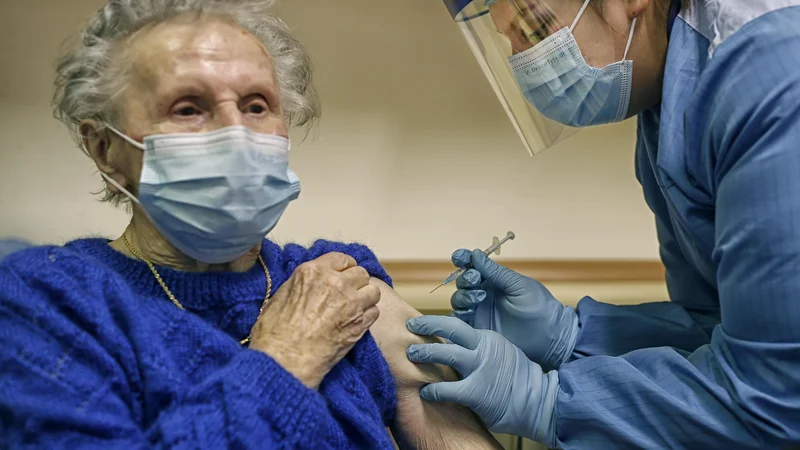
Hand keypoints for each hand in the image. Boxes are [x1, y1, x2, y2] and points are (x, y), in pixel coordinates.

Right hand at [249, 252, 380, 388]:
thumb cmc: (275, 333)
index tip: (343, 276)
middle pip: (360, 273)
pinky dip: (368, 316)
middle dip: (356, 283)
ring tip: (355, 309)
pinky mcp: (360, 322)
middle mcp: (335, 282)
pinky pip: (375, 311)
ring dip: (366, 298)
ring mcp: (351, 302)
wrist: (285, 360)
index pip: (341, 258)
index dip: (344, 268)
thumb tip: (310, 285)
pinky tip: (357, 323)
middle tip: (349, 295)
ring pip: (373, 290)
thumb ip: (301, 284)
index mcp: (312, 271)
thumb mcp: (281, 296)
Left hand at [406, 315, 557, 445]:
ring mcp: (480, 369)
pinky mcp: (477, 392)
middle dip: (427, 325)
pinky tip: (425, 393)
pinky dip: (433, 390)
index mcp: (488, 338)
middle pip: (450, 328)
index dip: (437, 324)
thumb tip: (457, 347)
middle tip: (411, 327)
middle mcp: (483, 348)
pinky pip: (447, 389)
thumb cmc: (519, 379)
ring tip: (411, 355)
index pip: (457, 326)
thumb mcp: (502, 352)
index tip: (422, 325)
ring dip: (425, 353)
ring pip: (446, 353)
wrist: (539, 401)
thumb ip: (480, 348)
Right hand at [450, 249, 578, 370]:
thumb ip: (496, 272)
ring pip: (458, 299)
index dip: (463, 259)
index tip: (459, 257)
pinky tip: (469, 313)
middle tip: (476, 280)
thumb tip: (475, 253)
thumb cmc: (539, 307)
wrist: (548, 337)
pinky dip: (459, 314)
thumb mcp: (518, 285)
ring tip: (479, 298)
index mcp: (494, 279)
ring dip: (464, 295)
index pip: (473, 265)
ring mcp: (479, 311)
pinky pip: (459, 320)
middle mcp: (484, 293)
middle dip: (465, 278)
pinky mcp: (477, 329)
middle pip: (462, 281)